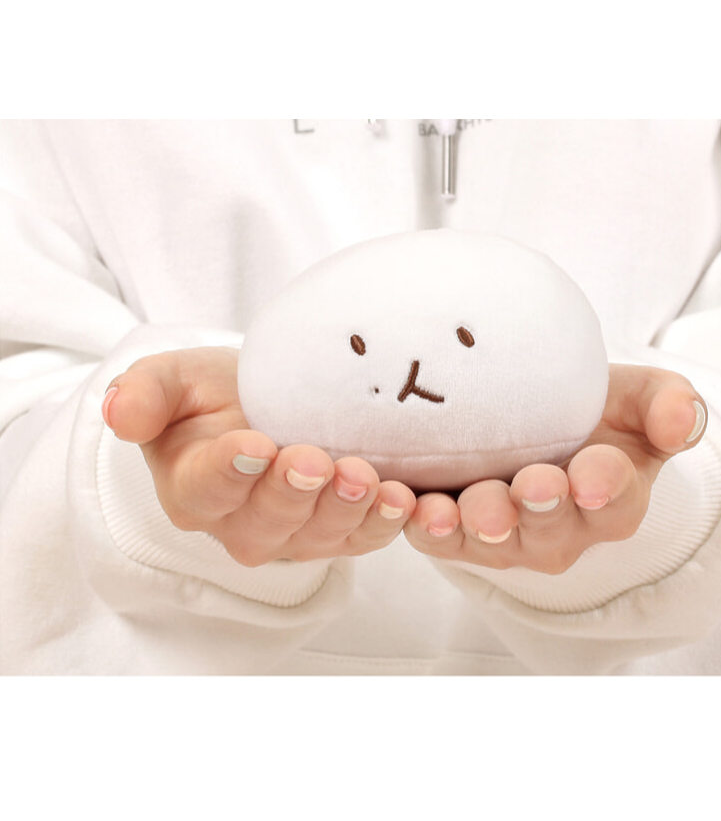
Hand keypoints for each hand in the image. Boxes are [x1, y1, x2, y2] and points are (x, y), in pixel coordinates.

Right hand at [102, 347, 415, 565]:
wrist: (267, 404)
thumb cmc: (215, 394)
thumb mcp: (174, 379)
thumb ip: (146, 393)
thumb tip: (118, 412)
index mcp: (194, 489)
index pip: (206, 488)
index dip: (229, 470)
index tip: (253, 445)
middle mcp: (242, 523)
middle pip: (267, 520)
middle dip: (293, 492)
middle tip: (317, 461)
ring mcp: (296, 533)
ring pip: (320, 534)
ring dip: (345, 510)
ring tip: (364, 477)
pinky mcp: (341, 533)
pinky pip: (364, 538)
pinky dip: (385, 524)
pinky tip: (403, 501)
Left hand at [403, 364, 706, 573]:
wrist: (539, 426)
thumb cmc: (596, 413)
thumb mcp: (639, 398)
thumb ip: (666, 404)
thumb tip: (685, 417)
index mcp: (612, 500)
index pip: (616, 500)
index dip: (605, 487)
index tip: (592, 473)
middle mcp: (562, 530)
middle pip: (551, 530)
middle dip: (540, 509)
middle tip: (531, 485)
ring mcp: (508, 537)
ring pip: (493, 542)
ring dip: (477, 527)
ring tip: (463, 508)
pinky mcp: (459, 533)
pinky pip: (441, 540)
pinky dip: (427, 528)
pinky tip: (413, 508)